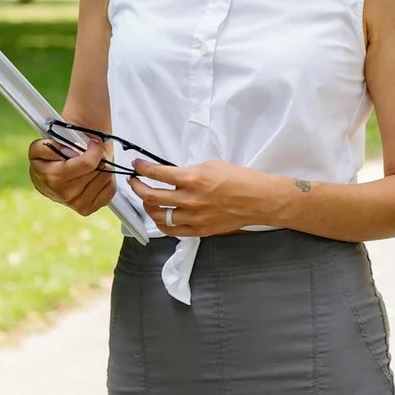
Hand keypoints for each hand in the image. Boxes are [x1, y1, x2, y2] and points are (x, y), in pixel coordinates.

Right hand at [28, 136, 113, 215]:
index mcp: (55, 177)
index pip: (88, 163)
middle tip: (87, 157)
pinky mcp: (88, 208)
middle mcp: (67, 194)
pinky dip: (107, 181)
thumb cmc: (45, 164)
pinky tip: (95, 177)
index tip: (93, 144)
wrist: (44, 183)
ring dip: (102, 169)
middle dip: (97, 159)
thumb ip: (50, 145)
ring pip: (107, 178)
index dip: (95, 150)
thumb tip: (70, 150)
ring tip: (89, 168)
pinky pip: (110, 190)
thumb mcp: (38, 149)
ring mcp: (78, 204)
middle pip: (100, 169)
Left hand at [128, 159, 267, 236]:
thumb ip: (190, 172)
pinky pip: (171, 230)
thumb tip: (174, 176)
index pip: (157, 173)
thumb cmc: (240, 179)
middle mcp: (189, 199)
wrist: (258, 199)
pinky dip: (161, 223)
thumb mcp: (212, 166)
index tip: (137, 165)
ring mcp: (193, 217)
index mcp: (193, 179)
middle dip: (138, 187)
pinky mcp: (199, 230)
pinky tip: (160, 217)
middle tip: (135, 181)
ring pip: (158, 215)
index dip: (142, 168)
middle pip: (151, 196)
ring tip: (147, 199)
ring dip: (147, 206)